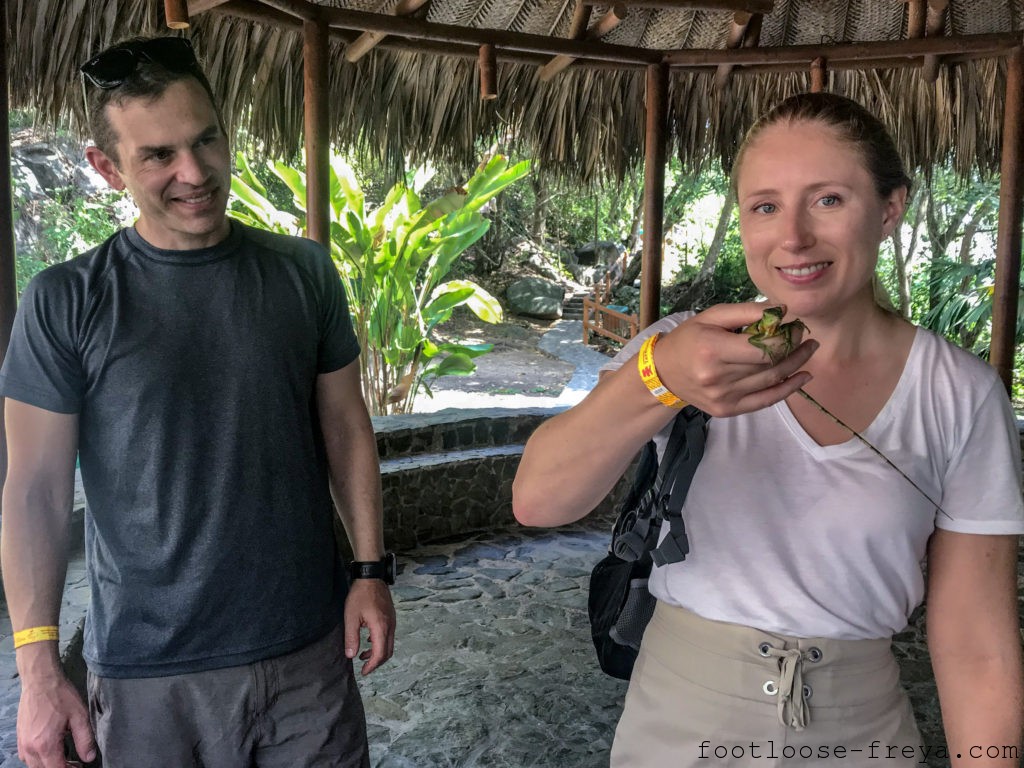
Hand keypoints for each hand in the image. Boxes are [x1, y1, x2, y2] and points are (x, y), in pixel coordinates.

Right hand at [17, 673, 95, 767]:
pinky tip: (49, 749)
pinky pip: (26, 757)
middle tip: (74, 763)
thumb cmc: (60, 696)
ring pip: (33, 765)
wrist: (40, 680)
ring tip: (63, 756)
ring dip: (48, 764)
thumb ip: (85, 739)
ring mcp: (22, 743)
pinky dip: (37, 759)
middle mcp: (30, 748)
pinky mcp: (19, 737)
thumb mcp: (79, 716)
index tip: (79, 766)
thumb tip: (89, 758)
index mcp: (46, 745)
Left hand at [343, 579, 395, 674]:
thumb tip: (351, 655)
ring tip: (363, 655)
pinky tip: (368, 640)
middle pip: (388, 652)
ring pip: (389, 644)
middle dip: (376, 662)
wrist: (371, 577)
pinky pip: (389, 635)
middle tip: (365, 667)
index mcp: (380, 628)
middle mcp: (390, 626)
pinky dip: (380, 643)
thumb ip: (351, 638)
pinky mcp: (391, 617)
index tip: (363, 672)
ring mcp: (392, 621)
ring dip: (378, 653)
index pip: (380, 654)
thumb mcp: (351, 617)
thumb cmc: (360, 595)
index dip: (372, 666)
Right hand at [654, 302, 817, 417]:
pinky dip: (788, 390)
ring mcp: (723, 396)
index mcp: (713, 349)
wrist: (664, 373)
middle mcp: (718, 376)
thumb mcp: (712, 316)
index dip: (786, 337)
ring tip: (808, 351)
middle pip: (770, 364)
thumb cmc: (689, 339)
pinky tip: (803, 377)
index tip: (796, 327)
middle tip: (808, 338)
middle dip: (795, 349)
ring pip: (772, 381)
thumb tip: (782, 311)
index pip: (762, 346)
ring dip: (796, 366)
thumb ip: (747, 311)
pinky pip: (765, 401)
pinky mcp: (727, 409)